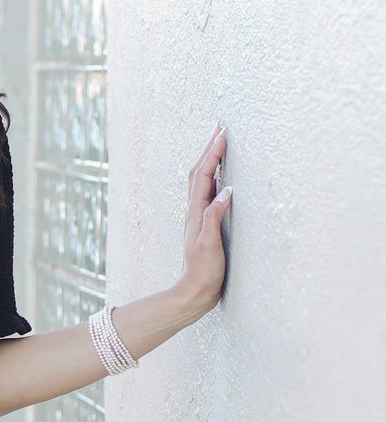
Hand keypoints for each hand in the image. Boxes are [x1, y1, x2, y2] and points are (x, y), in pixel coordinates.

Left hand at [174, 122, 231, 321]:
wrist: (195, 292)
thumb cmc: (202, 271)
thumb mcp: (208, 244)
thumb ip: (215, 216)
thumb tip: (226, 190)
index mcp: (196, 212)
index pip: (203, 175)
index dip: (212, 153)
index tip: (222, 133)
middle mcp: (196, 211)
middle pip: (200, 173)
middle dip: (210, 149)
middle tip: (220, 129)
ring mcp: (200, 217)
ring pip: (203, 181)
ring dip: (210, 160)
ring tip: (219, 144)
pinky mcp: (206, 225)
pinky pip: (209, 193)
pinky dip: (214, 178)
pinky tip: (221, 177)